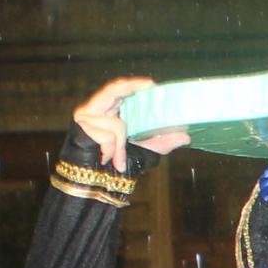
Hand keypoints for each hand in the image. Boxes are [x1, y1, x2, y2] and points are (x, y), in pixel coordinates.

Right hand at [70, 78, 189, 172]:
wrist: (91, 182)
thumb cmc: (114, 164)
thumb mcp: (143, 150)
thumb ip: (161, 142)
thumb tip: (186, 136)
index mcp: (109, 110)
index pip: (121, 89)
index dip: (136, 85)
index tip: (153, 85)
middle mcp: (96, 109)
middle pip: (114, 89)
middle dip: (131, 88)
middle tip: (150, 86)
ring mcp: (86, 116)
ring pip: (117, 123)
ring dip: (121, 144)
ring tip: (118, 160)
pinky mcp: (81, 126)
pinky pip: (108, 136)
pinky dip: (111, 150)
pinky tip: (105, 159)